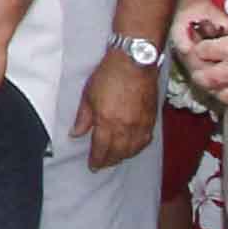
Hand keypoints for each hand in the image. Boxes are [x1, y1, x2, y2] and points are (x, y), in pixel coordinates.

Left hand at [74, 46, 160, 169]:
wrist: (134, 62)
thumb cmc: (108, 75)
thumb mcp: (88, 95)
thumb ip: (83, 118)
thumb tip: (75, 134)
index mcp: (107, 122)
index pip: (101, 148)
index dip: (96, 159)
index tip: (92, 166)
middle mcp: (125, 127)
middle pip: (118, 153)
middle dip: (109, 161)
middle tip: (102, 164)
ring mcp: (141, 125)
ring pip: (132, 150)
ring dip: (122, 157)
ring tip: (115, 159)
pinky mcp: (151, 120)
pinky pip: (145, 141)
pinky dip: (137, 148)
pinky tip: (132, 148)